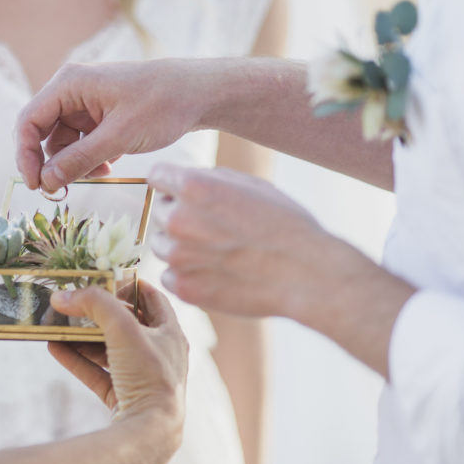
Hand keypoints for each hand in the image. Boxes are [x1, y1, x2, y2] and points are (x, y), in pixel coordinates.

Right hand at [15, 60, 209, 191]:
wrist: (198, 94)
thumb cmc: (161, 105)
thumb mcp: (119, 137)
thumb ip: (79, 159)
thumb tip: (46, 182)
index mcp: (69, 84)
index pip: (29, 121)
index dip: (25, 155)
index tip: (34, 185)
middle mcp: (72, 91)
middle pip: (43, 133)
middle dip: (53, 163)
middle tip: (62, 190)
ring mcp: (85, 103)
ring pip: (63, 143)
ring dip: (75, 164)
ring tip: (102, 172)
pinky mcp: (99, 116)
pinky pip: (81, 143)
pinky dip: (90, 159)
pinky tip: (109, 165)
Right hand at [47, 281, 187, 463]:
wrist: (150, 432)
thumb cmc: (148, 375)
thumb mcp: (122, 328)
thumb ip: (94, 304)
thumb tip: (63, 295)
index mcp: (171, 333)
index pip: (153, 298)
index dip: (131, 284)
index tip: (105, 277)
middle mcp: (160, 354)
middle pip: (126, 325)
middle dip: (98, 313)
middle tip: (76, 301)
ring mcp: (142, 378)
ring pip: (109, 350)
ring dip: (83, 337)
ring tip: (59, 324)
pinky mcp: (124, 398)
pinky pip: (97, 374)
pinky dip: (77, 360)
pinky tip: (55, 348)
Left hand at [147, 163, 340, 318]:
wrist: (307, 274)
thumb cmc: (285, 224)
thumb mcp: (250, 184)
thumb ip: (210, 179)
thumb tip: (183, 180)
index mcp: (193, 186)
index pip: (156, 175)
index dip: (171, 183)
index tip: (185, 193)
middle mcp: (178, 219)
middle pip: (159, 210)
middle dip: (179, 214)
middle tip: (214, 225)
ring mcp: (178, 257)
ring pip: (162, 244)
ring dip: (181, 246)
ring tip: (218, 250)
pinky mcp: (184, 288)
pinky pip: (169, 275)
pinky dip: (186, 274)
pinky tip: (216, 272)